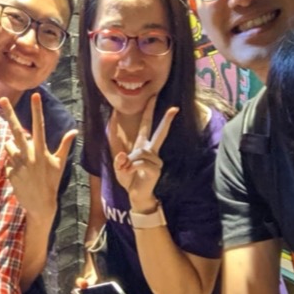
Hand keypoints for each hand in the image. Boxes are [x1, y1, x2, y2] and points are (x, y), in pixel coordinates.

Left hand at [0, 93, 77, 221]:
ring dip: (13, 147)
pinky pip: (8, 161)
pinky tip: (21, 173)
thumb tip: (74, 131)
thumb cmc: (52, 182)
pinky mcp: (10, 172)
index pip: (39, 126)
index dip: (37, 110)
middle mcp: (29, 155)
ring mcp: (18, 163)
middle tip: (2, 99)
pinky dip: (12, 164)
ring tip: (23, 158)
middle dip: (9, 113)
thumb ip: (64, 146)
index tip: (35, 95)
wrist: (40, 204)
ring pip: (9, 145)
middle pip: (16, 130)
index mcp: (42, 151)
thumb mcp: (60, 164)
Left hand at [108, 95, 177, 213]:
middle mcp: (151, 151)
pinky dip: (132, 167)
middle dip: (166, 119)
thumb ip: (119, 160)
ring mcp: (155, 160)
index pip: (147, 125)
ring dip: (130, 161)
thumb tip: (124, 155)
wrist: (137, 196)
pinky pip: (140, 162)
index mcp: (142, 146)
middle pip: (159, 132)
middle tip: (174, 107)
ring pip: (140, 152)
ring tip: (128, 170)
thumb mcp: (119, 168)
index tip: (154, 97)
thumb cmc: (130, 180)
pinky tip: (130, 172)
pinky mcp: (155, 169)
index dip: (149, 111)